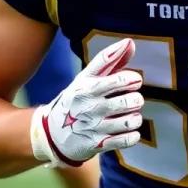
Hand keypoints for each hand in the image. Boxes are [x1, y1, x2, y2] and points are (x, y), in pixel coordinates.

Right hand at [30, 38, 143, 167]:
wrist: (52, 133)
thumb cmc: (76, 99)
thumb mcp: (86, 78)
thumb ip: (110, 60)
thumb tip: (130, 42)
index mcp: (88, 87)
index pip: (119, 80)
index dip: (133, 80)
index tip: (134, 81)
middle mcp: (91, 107)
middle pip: (129, 102)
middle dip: (136, 100)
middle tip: (132, 100)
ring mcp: (95, 128)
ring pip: (130, 121)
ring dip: (135, 118)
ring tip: (130, 115)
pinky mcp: (98, 145)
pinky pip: (126, 140)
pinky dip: (132, 135)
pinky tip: (127, 130)